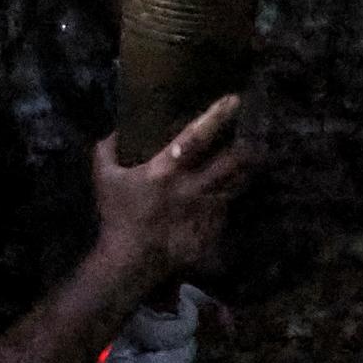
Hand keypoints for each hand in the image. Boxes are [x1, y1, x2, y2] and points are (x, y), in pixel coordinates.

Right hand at [93, 95, 251, 285]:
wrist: (130, 262)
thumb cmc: (117, 216)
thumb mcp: (104, 178)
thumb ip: (106, 150)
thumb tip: (114, 130)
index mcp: (166, 170)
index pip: (195, 137)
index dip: (216, 116)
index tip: (234, 99)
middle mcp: (192, 187)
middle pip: (232, 163)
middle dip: (249, 149)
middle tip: (259, 138)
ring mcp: (205, 210)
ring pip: (236, 186)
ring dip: (245, 174)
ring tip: (255, 163)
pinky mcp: (212, 230)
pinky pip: (227, 211)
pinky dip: (229, 203)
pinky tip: (232, 198)